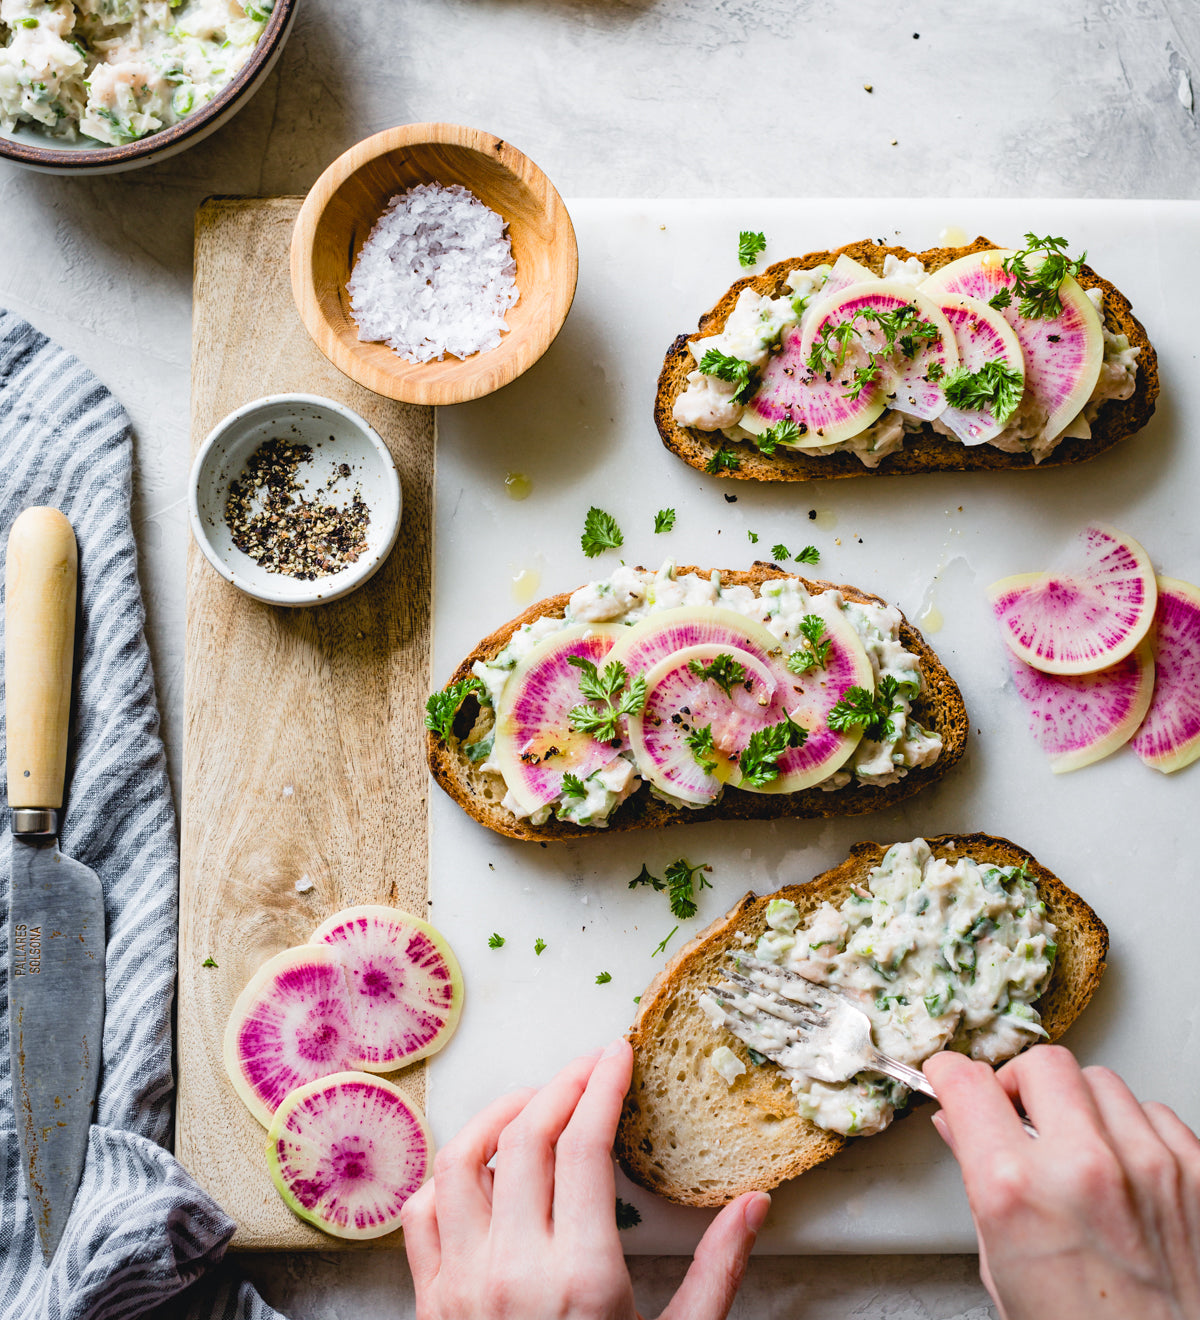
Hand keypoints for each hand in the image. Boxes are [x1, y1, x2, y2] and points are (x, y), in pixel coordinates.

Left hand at [401, 1038, 768, 1319]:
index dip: (602, 1085)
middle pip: (524, 1134)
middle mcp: (511, 1270)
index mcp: (580, 1279)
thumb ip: (718, 1273)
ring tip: (534, 1100)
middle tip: (590, 1066)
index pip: (582, 1144)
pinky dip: (448, 1174)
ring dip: (497, 1114)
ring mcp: (459, 1285)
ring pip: (460, 1159)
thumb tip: (754, 1203)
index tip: (619, 1054)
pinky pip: (421, 1213)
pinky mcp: (428, 1304)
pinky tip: (482, 1167)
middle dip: (560, 1083)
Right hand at [925, 1045, 1199, 1319]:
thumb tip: (959, 1127)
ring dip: (1079, 1106)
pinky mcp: (1197, 1174)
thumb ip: (980, 1183)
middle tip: (1016, 1114)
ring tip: (1076, 1149)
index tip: (951, 1076)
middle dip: (1020, 1084)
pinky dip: (1132, 1131)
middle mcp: (1084, 1167)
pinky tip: (1122, 1168)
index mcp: (1017, 1192)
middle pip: (1042, 1064)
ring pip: (1101, 1081)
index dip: (950, 1074)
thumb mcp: (1001, 1268)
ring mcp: (1149, 1166)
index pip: (969, 1086)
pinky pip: (1154, 1114)